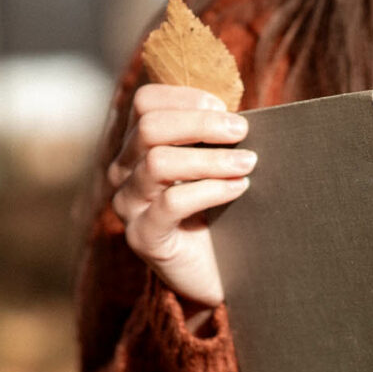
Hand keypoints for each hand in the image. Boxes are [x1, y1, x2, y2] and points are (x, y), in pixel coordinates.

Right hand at [108, 84, 255, 326]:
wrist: (215, 274)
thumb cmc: (219, 213)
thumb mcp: (214, 167)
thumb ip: (215, 137)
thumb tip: (240, 113)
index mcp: (138, 147)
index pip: (145, 102)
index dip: (185, 97)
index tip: (225, 108)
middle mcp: (124, 172)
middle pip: (149, 127)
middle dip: (202, 123)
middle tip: (242, 131)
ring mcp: (129, 205)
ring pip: (158, 163)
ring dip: (211, 159)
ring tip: (248, 164)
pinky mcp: (144, 237)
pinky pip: (171, 203)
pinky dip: (210, 190)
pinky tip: (238, 189)